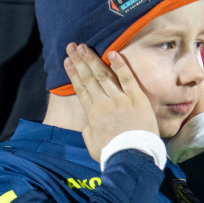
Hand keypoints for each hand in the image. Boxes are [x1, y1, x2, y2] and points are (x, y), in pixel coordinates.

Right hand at [64, 43, 157, 160]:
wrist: (133, 156)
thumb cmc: (112, 153)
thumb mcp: (92, 145)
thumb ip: (88, 130)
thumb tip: (89, 122)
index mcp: (92, 113)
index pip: (81, 88)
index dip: (73, 73)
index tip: (67, 61)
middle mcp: (104, 102)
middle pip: (89, 78)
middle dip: (79, 61)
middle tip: (72, 46)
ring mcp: (120, 99)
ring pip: (104, 75)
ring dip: (93, 59)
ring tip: (84, 47)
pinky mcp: (136, 98)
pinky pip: (127, 78)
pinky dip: (120, 65)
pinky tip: (113, 53)